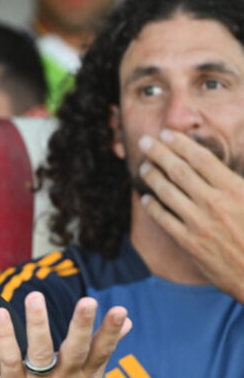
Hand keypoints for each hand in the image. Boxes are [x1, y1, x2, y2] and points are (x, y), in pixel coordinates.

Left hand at [0, 292, 130, 377]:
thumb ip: (103, 350)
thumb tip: (128, 323)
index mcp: (83, 377)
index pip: (100, 352)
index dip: (111, 333)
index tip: (121, 311)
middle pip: (76, 351)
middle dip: (82, 326)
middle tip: (88, 302)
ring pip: (40, 352)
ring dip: (38, 323)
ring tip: (35, 297)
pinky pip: (9, 360)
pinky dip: (4, 337)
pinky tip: (0, 315)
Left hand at [138, 129, 243, 301]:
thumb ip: (237, 181)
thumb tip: (219, 167)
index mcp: (235, 189)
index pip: (201, 159)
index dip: (181, 144)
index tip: (167, 134)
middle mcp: (214, 203)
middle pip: (179, 171)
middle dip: (159, 153)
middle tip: (145, 142)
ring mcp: (199, 224)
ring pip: (167, 192)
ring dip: (152, 176)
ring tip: (144, 167)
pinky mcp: (189, 243)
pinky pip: (163, 219)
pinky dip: (153, 206)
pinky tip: (147, 198)